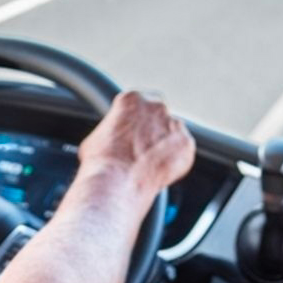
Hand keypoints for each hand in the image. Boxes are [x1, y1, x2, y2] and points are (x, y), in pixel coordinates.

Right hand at [74, 89, 194, 203]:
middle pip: (159, 114)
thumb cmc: (100, 162)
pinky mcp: (187, 144)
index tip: (133, 132)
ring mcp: (174, 124)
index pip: (139, 103)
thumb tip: (111, 139)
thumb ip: (111, 131)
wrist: (116, 183)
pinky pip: (183, 151)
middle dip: (154, 128)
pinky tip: (160, 171)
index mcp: (132, 99)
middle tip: (142, 148)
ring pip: (173, 133)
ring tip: (150, 164)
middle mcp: (156, 106)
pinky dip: (176, 161)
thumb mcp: (96, 137)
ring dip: (165, 145)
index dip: (136, 120)